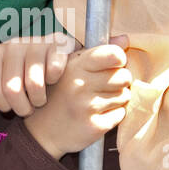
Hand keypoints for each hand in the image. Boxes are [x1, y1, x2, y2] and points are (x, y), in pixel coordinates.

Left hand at [0, 32, 81, 115]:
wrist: (52, 51)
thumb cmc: (20, 70)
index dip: (2, 105)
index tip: (9, 108)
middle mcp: (13, 45)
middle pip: (12, 89)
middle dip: (21, 107)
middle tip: (28, 109)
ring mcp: (36, 43)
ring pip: (34, 83)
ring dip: (38, 100)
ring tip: (40, 101)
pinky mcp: (58, 44)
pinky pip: (54, 70)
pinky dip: (54, 82)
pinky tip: (53, 81)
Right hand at [23, 41, 132, 157]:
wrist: (42, 131)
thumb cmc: (61, 94)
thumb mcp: (72, 67)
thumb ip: (99, 52)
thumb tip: (126, 39)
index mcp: (76, 66)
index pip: (114, 55)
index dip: (119, 59)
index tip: (114, 64)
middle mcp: (80, 85)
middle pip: (124, 76)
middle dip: (120, 81)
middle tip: (105, 86)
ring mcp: (87, 107)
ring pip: (124, 96)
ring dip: (117, 98)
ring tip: (98, 101)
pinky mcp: (94, 126)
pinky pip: (121, 114)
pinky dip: (114, 115)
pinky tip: (97, 114)